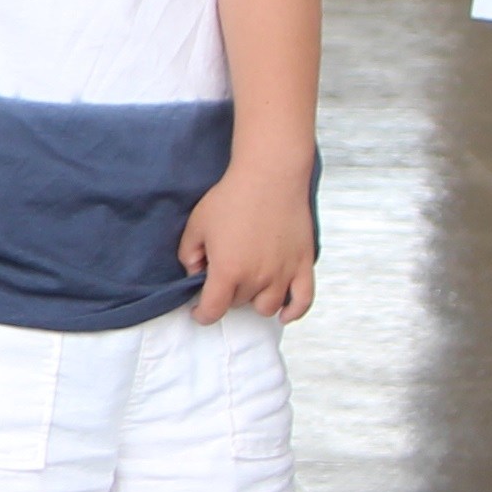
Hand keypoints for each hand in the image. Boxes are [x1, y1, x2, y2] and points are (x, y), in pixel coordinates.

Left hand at [181, 165, 319, 323]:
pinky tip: (283, 313)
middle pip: (239, 304)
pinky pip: (303, 301)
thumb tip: (195, 272)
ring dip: (254, 301)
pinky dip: (293, 312)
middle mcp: (257, 279)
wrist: (270, 176)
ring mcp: (283, 274)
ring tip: (248, 286)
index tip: (198, 311)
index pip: (213, 310)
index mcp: (228, 271)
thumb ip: (189, 254)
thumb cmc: (232, 197)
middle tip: (224, 275)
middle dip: (227, 295)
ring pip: (267, 307)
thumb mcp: (196, 224)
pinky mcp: (303, 265)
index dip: (202, 314)